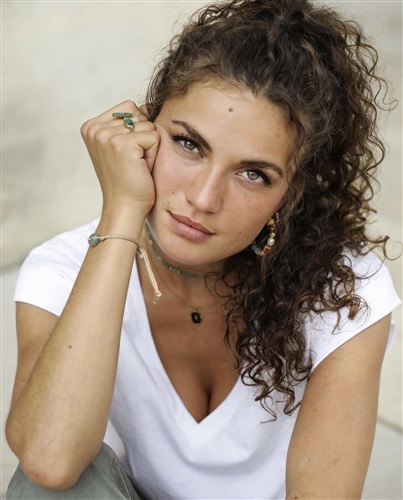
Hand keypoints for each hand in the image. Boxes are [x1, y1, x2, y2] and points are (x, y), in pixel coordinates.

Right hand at [81, 100, 158, 217]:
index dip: (136, 131)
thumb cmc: (128, 180)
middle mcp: (95, 128)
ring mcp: (106, 135)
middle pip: (139, 114)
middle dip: (143, 138)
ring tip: (136, 165)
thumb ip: (130, 122)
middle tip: (132, 162)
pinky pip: (154, 136)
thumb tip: (148, 105)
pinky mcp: (122, 144)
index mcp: (91, 126)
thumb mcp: (124, 146)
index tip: (125, 155)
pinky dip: (153, 153)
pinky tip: (141, 168)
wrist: (125, 207)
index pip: (128, 108)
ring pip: (148, 125)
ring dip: (149, 147)